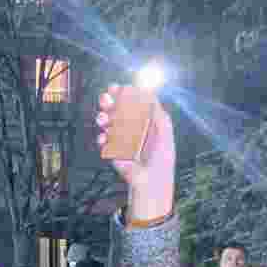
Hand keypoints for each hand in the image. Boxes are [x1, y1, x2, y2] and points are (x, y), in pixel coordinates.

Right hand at [97, 85, 175, 221]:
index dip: (123, 94)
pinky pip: (102, 139)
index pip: (130, 102)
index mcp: (144, 120)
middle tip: (104, 99)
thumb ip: (157, 112)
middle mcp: (131, 126)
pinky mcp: (112, 150)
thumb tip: (149, 94)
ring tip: (103, 120)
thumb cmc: (162, 156)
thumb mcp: (164, 131)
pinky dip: (102, 137)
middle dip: (108, 103)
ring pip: (106, 122)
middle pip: (115, 109)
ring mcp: (120, 138)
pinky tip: (105, 139)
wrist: (151, 179)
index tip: (116, 88)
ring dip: (102, 118)